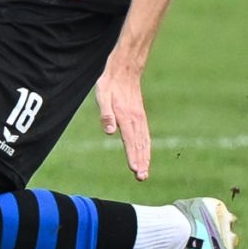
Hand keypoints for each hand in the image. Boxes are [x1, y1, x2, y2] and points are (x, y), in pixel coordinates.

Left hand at [95, 60, 151, 180]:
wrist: (125, 70)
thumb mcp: (102, 95)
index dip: (132, 156)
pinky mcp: (140, 117)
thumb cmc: (110, 83)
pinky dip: (146, 148)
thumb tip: (109, 132)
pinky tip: (146, 156)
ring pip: (144, 142)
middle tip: (141, 177)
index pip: (129, 140)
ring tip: (144, 173)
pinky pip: (145, 136)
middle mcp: (135, 120)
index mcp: (126, 117)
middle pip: (139, 145)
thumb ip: (106, 114)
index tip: (134, 170)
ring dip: (145, 158)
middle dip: (141, 162)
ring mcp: (140, 118)